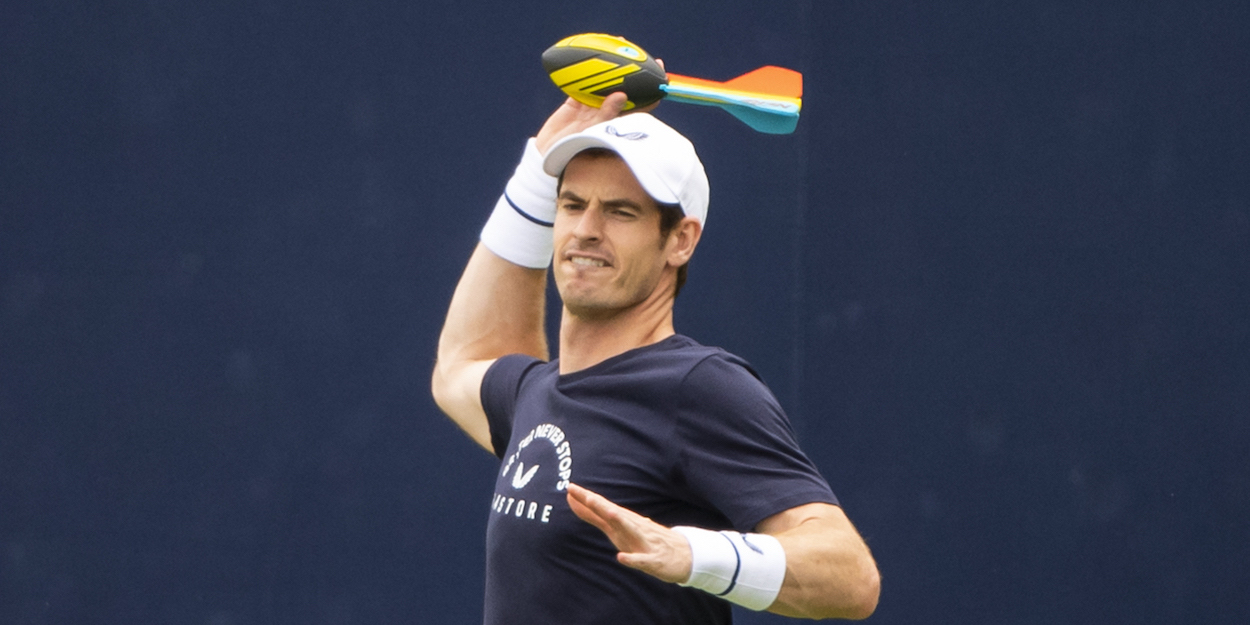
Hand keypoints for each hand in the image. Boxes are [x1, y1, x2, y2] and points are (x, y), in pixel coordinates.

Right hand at [534, 59, 664, 153]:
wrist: (550, 157)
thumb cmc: (577, 154)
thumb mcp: (595, 134)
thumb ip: (607, 115)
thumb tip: (622, 95)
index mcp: (619, 123)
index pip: (641, 103)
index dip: (651, 90)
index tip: (661, 75)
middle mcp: (608, 112)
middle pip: (624, 88)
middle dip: (631, 72)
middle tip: (637, 53)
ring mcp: (592, 107)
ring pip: (604, 83)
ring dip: (610, 67)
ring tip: (616, 48)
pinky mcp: (575, 103)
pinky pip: (582, 84)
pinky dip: (585, 72)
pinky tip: (591, 58)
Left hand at [566, 483, 691, 583]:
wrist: (684, 555)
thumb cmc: (645, 539)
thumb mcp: (618, 527)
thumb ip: (596, 517)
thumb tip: (576, 502)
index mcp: (624, 521)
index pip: (603, 507)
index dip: (586, 498)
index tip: (570, 487)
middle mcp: (633, 528)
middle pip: (614, 514)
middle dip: (599, 505)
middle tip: (584, 494)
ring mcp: (644, 543)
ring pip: (631, 530)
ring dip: (620, 522)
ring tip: (608, 513)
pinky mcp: (654, 560)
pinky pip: (641, 560)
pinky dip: (632, 559)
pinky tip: (621, 557)